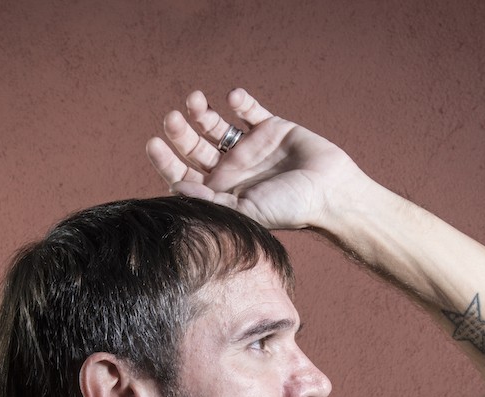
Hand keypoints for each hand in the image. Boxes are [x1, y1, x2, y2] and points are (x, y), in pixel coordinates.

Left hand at [146, 89, 365, 230]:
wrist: (330, 193)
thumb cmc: (289, 210)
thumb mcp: (245, 211)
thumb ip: (211, 201)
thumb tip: (176, 187)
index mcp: (221, 192)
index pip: (185, 174)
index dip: (166, 160)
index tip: (154, 144)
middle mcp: (231, 169)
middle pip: (195, 146)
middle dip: (180, 132)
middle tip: (171, 119)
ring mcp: (250, 147)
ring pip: (216, 125)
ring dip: (202, 112)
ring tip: (196, 101)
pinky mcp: (271, 128)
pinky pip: (249, 110)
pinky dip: (241, 102)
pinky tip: (235, 98)